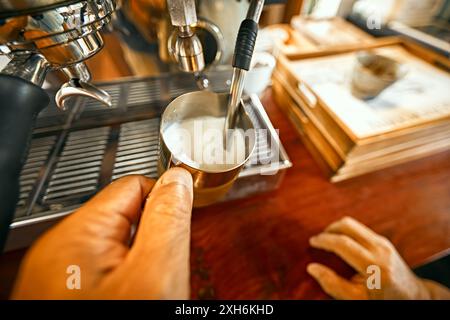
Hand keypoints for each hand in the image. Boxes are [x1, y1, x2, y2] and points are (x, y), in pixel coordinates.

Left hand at [12, 168, 192, 298]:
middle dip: (152, 241)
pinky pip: (106, 270)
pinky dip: (125, 280)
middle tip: (159, 276)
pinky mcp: (66, 290)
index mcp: (75, 234)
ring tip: (144, 292)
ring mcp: (60, 273)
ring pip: (119, 247)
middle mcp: (59, 250)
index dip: (165, 203)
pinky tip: (131, 297)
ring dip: (140, 263)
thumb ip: (169, 219)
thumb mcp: (155, 274)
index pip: (134, 186)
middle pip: (127, 218)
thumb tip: (178, 179)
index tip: (178, 227)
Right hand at [307, 217, 449, 299]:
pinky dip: (346, 232)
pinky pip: (360, 229)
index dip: (324, 240)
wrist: (413, 297)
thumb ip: (332, 284)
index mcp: (374, 266)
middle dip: (329, 229)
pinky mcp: (384, 240)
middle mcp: (380, 250)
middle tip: (318, 239)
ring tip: (328, 241)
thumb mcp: (356, 299)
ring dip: (337, 229)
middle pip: (347, 225)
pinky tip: (341, 243)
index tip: (312, 242)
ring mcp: (384, 243)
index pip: (343, 243)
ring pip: (353, 224)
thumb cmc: (383, 300)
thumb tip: (312, 268)